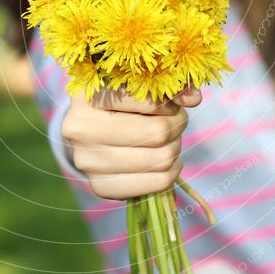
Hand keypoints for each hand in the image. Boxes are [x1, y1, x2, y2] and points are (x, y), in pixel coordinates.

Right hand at [61, 84, 201, 199]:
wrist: (87, 136)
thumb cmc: (116, 104)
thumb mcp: (134, 86)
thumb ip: (166, 86)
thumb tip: (193, 98)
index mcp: (86, 96)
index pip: (146, 100)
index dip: (170, 104)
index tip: (171, 104)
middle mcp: (80, 129)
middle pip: (158, 132)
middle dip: (177, 126)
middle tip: (175, 122)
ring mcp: (87, 162)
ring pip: (161, 158)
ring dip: (176, 148)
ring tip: (169, 140)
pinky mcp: (100, 187)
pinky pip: (158, 183)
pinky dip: (172, 171)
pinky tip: (165, 161)